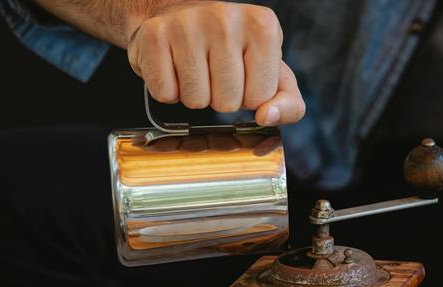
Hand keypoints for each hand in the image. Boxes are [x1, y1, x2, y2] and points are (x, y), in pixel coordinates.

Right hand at [126, 1, 304, 125]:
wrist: (179, 13)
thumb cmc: (232, 50)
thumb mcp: (272, 74)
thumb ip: (288, 104)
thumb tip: (267, 117)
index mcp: (263, 26)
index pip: (260, 98)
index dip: (249, 96)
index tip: (242, 74)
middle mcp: (226, 17)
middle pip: (227, 102)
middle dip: (221, 98)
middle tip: (214, 72)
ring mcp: (187, 23)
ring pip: (196, 101)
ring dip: (195, 95)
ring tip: (194, 69)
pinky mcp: (154, 35)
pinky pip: (165, 94)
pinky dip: (169, 91)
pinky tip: (174, 67)